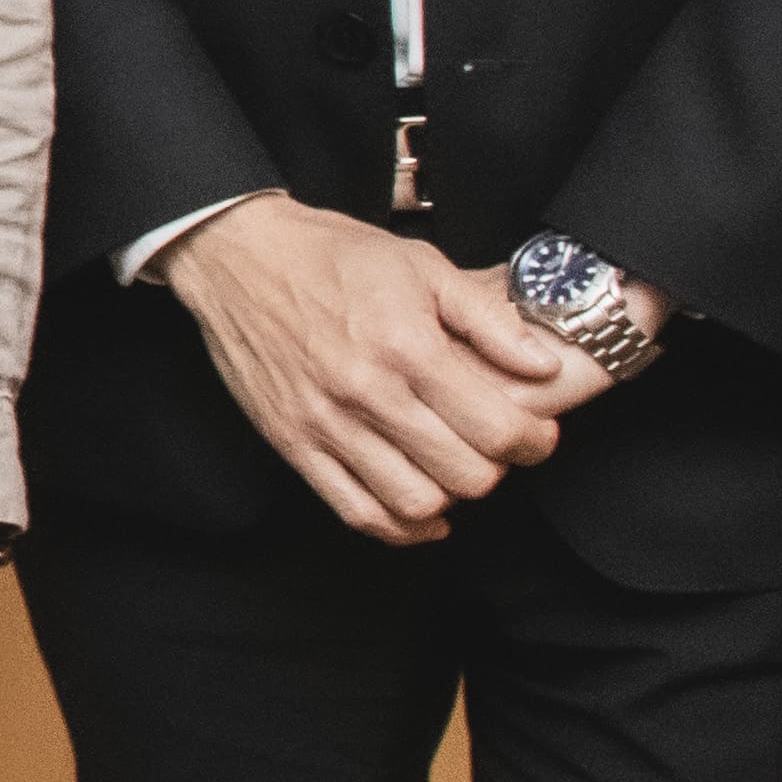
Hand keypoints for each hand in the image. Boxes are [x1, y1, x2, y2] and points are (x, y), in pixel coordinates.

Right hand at [163, 197, 603, 545]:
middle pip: (465, 475)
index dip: (533, 442)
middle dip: (496, 468)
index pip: (497, 429)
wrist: (238, 255)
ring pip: (414, 503)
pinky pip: (355, 511)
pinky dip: (398, 527)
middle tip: (494, 447)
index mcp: (408, 346)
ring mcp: (326, 423)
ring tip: (451, 468)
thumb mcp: (423, 265)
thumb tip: (543, 367)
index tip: (534, 435)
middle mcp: (368, 392)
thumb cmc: (332, 255)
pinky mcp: (293, 442)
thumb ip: (489, 320)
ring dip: (448, 496)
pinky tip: (421, 511)